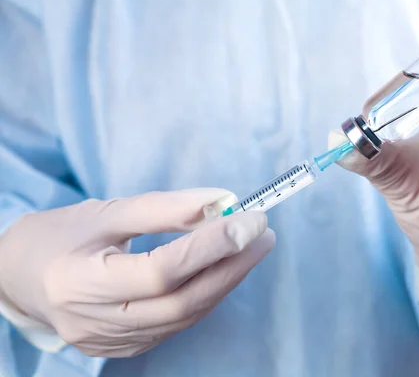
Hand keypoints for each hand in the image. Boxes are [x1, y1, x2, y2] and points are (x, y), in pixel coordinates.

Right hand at [0, 189, 274, 356]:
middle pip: (181, 301)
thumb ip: (164, 207)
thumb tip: (220, 202)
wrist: (20, 277)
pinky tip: (223, 270)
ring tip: (251, 247)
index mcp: (79, 282)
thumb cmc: (60, 237)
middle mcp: (93, 323)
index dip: (210, 245)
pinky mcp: (125, 348)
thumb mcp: (106, 211)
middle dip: (232, 265)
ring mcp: (110, 343)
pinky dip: (206, 295)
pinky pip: (177, 323)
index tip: (248, 219)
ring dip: (226, 280)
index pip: (160, 270)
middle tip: (262, 233)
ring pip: (185, 316)